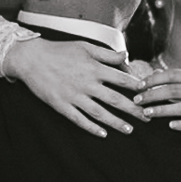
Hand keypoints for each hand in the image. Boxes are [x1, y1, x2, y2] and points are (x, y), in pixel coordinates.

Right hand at [4, 37, 144, 136]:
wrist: (31, 58)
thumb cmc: (60, 51)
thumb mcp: (85, 47)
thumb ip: (107, 54)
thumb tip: (126, 55)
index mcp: (94, 68)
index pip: (122, 80)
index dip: (137, 88)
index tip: (149, 94)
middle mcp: (87, 83)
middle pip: (116, 100)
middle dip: (134, 110)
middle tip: (148, 118)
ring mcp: (74, 96)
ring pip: (100, 113)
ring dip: (116, 122)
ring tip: (129, 130)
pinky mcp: (62, 105)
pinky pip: (79, 120)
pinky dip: (91, 128)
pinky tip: (103, 134)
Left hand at [135, 65, 180, 135]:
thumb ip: (174, 81)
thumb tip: (154, 72)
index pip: (172, 75)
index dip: (153, 79)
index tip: (138, 86)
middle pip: (174, 90)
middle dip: (153, 95)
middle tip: (137, 100)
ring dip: (163, 110)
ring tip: (146, 113)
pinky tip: (170, 126)